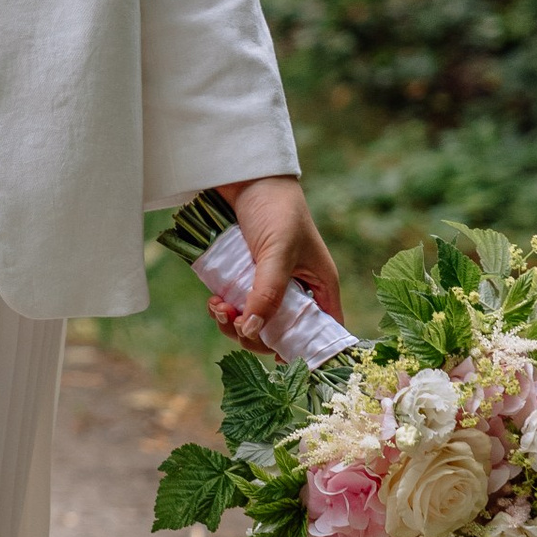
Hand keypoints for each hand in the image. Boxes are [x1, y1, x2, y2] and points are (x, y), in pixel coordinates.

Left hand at [211, 173, 338, 346]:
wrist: (245, 177)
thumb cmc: (277, 209)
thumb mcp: (277, 251)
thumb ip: (267, 292)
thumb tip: (252, 331)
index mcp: (320, 287)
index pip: (323, 331)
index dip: (306, 350)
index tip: (280, 358)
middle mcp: (297, 292)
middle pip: (281, 335)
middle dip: (256, 336)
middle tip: (235, 322)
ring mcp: (268, 287)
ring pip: (254, 325)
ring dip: (233, 324)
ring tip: (217, 307)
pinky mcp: (243, 280)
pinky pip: (235, 309)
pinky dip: (223, 311)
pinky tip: (213, 301)